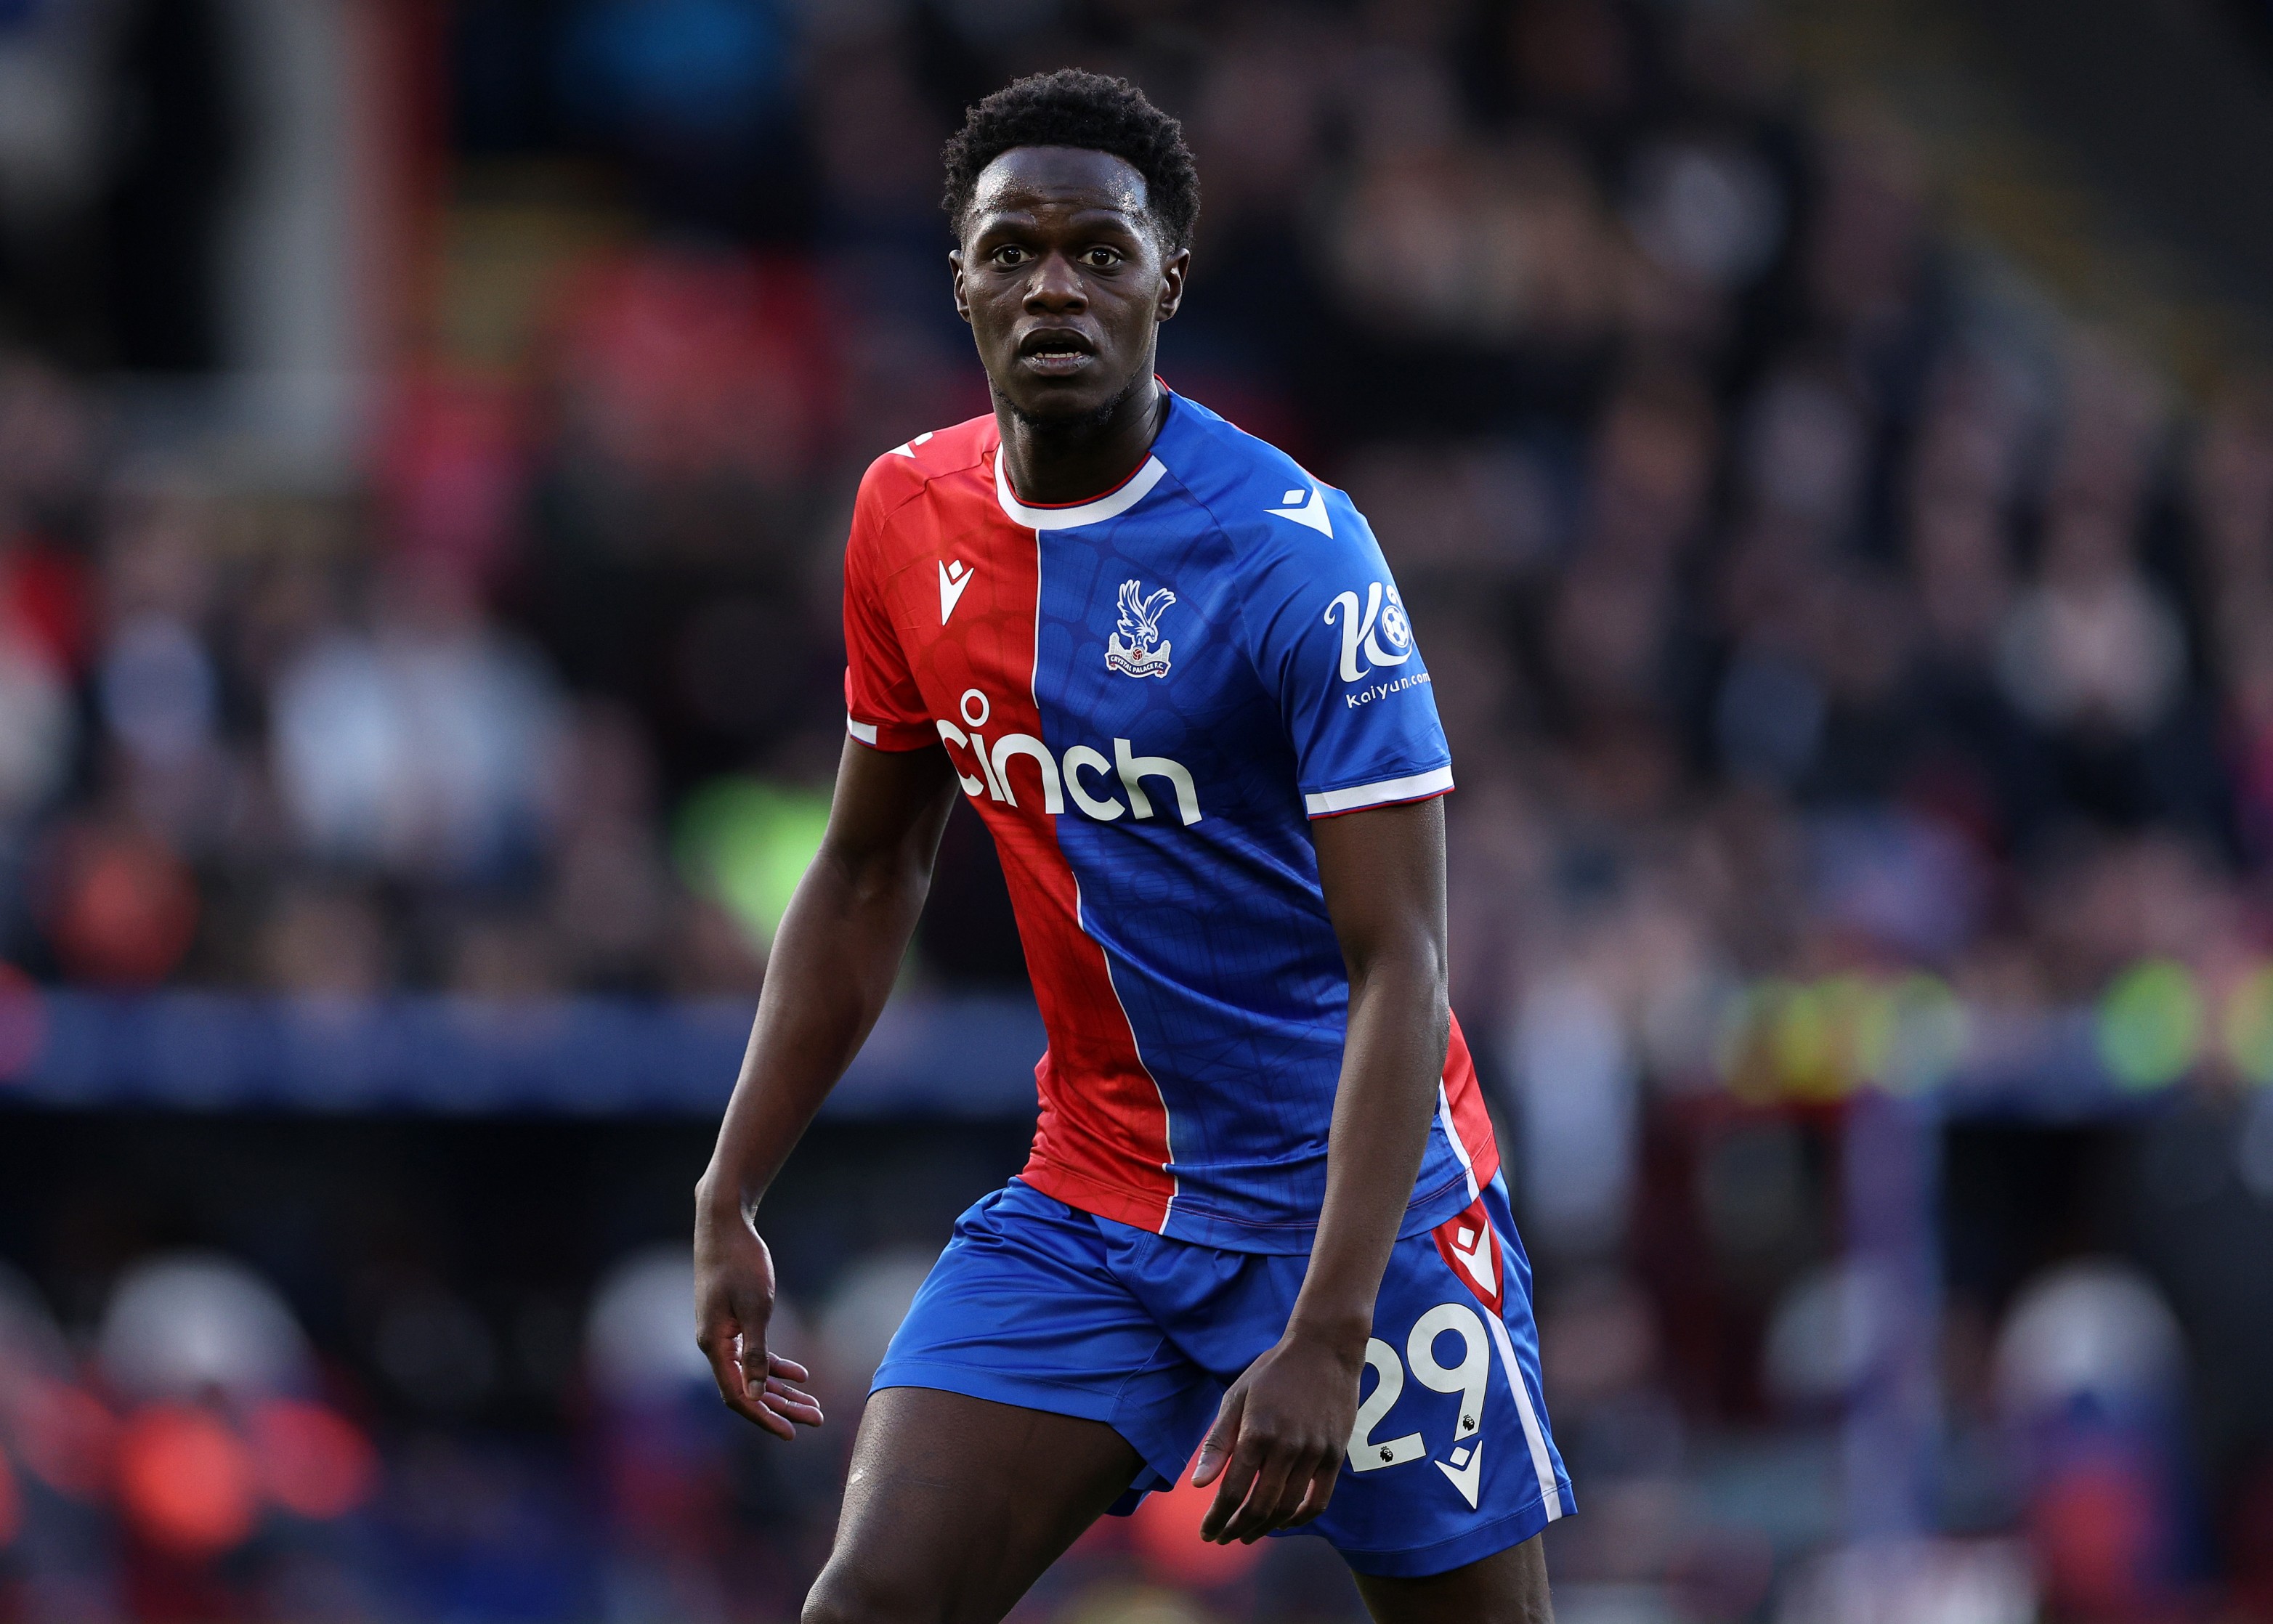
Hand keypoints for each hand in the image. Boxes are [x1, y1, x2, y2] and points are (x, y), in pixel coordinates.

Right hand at [693, 1195, 823, 1438]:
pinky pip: (753, 1353)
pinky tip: (801, 1375)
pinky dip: (775, 1366)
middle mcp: (713, 1344)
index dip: (764, 1417)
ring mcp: (722, 1333)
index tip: (791, 1433)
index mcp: (713, 1345)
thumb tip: (755, 1395)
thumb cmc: (741, 1263)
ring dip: (781, 1390)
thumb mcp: (756, 1308)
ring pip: (753, 1374)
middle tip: (816, 1420)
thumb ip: (756, 1352)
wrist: (725, 1225)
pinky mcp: (731, 1321)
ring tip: (813, 1405)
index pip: (737, 1396)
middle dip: (781, 1407)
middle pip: (748, 1390)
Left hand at [1190, 1324, 1363, 1542]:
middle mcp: (1286, 1447)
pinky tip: (1283, 1522)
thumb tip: (1197, 1485)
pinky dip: (1300, 1519)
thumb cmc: (1273, 1371)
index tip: (1207, 1533)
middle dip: (1237, 1529)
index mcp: (1256, 1432)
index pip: (1233, 1491)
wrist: (1324, 1348)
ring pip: (1287, 1508)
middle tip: (1223, 1538)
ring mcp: (1314, 1453)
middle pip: (1259, 1506)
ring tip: (1248, 1535)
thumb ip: (1217, 1443)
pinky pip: (1319, 1500)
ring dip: (1265, 1528)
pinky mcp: (1335, 1455)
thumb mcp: (1236, 1397)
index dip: (1218, 1518)